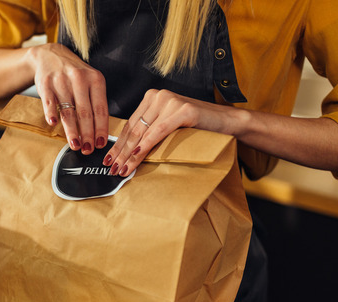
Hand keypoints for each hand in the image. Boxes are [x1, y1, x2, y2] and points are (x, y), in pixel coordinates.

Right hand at [27, 43, 109, 153]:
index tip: (100, 143)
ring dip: (72, 131)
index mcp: (95, 79)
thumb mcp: (90, 81)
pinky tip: (53, 124)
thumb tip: (100, 132)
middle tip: (88, 149)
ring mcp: (62, 81)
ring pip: (68, 111)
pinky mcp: (46, 84)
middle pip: (85, 113)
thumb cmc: (74, 74)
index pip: (100, 109)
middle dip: (88, 134)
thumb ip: (95, 102)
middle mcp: (80, 79)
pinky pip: (49, 102)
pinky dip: (51, 113)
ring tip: (75, 145)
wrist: (50, 55)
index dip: (101, 128)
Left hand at [104, 89, 239, 176]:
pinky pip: (159, 131)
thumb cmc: (197, 127)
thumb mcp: (169, 127)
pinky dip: (146, 146)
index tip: (109, 160)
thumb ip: (151, 131)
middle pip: (134, 129)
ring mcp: (171, 101)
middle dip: (121, 152)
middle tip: (112, 168)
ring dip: (130, 154)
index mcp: (152, 98)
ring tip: (122, 169)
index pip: (131, 125)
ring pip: (144, 132)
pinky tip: (136, 157)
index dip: (118, 144)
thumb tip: (128, 152)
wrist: (227, 121)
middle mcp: (159, 96)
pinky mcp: (183, 110)